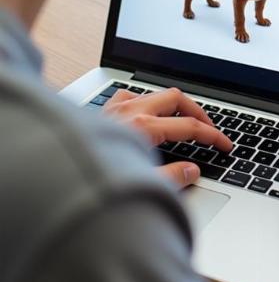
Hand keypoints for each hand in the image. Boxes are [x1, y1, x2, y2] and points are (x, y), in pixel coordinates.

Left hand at [103, 88, 232, 187]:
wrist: (50, 180)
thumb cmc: (90, 183)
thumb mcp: (140, 187)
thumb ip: (172, 179)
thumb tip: (193, 171)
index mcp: (144, 129)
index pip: (191, 127)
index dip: (214, 136)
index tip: (226, 145)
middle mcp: (130, 112)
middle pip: (177, 99)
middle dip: (199, 112)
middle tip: (210, 129)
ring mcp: (114, 109)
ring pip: (154, 93)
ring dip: (173, 105)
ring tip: (183, 121)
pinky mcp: (100, 112)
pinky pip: (129, 97)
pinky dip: (144, 103)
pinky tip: (145, 115)